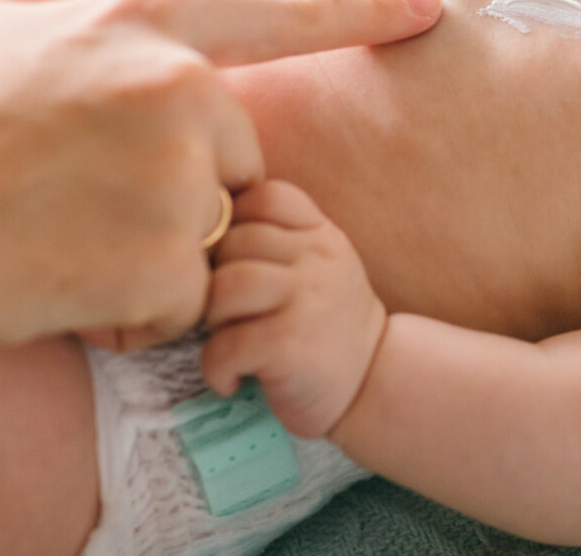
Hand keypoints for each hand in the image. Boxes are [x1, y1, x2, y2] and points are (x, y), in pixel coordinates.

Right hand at [0, 0, 441, 352]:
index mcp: (138, 21)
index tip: (430, 7)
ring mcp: (170, 172)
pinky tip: (53, 285)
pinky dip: (130, 313)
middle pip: (239, 154)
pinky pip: (182, 300)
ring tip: (53, 237)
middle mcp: (173, 86)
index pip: (277, 12)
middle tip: (72, 200)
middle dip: (179, 191)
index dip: (361, 9)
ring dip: (149, 255)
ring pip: (211, 233)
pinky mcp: (156, 260)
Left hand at [201, 181, 388, 439]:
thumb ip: (283, 238)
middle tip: (228, 313)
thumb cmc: (328, 325)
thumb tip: (210, 221)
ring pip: (224, 288)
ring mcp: (305, 300)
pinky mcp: (287, 346)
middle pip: (234, 243)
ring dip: (213, 320)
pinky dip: (216, 368)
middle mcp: (317, 260)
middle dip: (216, 279)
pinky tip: (231, 378)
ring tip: (229, 339)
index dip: (236, 222)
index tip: (235, 261)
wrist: (371, 383)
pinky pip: (223, 345)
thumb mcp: (321, 267)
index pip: (266, 197)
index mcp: (321, 236)